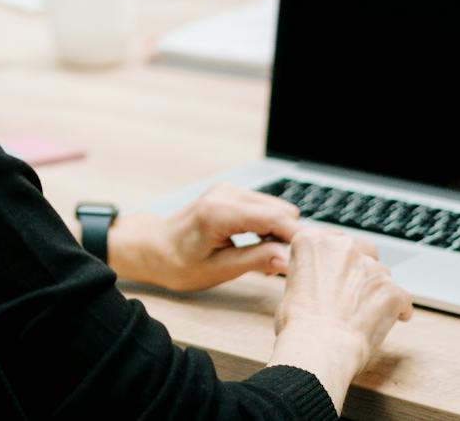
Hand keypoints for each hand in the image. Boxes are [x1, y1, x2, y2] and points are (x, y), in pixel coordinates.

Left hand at [105, 183, 299, 290]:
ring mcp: (229, 189)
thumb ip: (254, 261)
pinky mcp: (231, 193)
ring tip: (264, 259)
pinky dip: (268, 227)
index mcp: (221, 212)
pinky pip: (264, 207)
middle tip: (278, 268)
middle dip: (287, 239)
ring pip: (277, 208)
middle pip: (282, 211)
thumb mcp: (217, 270)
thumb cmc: (177, 262)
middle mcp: (227, 193)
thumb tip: (288, 260)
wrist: (152, 246)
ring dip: (278, 233)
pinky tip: (256, 246)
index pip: (276, 219)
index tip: (307, 262)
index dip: (296, 240)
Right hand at [268, 226, 413, 414]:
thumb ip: (311, 272)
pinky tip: (386, 322)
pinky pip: (402, 297)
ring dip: (375, 289)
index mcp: (313, 241)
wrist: (318, 348)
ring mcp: (371, 267)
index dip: (334, 260)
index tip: (334, 274)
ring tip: (362, 315)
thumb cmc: (299, 325)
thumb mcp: (291, 285)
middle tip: (350, 294)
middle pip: (361, 249)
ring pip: (381, 273)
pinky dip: (397, 309)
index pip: (331, 239)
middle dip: (359, 268)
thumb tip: (323, 280)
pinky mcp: (392, 290)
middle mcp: (343, 246)